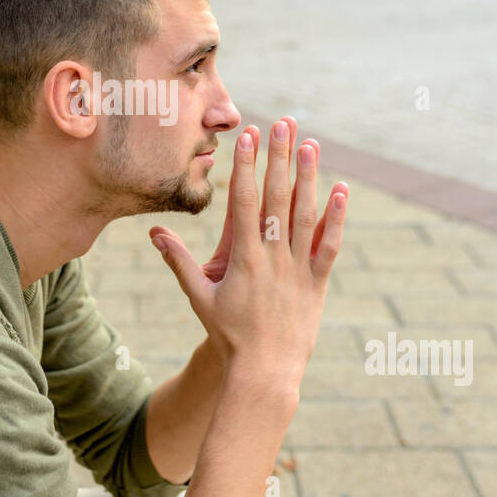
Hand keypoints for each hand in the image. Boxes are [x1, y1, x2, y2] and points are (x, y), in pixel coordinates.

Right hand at [149, 117, 348, 383]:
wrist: (264, 372)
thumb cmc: (229, 335)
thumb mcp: (199, 297)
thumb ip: (179, 261)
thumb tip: (154, 233)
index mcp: (243, 258)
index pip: (244, 201)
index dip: (246, 166)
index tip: (248, 137)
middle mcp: (273, 258)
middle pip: (278, 198)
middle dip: (279, 158)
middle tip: (283, 124)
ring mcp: (298, 269)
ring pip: (306, 215)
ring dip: (309, 177)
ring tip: (310, 144)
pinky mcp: (317, 282)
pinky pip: (329, 245)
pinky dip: (336, 218)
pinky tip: (341, 190)